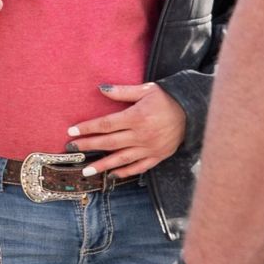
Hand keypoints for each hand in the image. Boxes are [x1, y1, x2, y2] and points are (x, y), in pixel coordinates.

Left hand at [69, 82, 186, 176]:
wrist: (192, 112)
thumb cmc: (166, 99)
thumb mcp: (146, 90)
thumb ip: (122, 91)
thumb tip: (100, 88)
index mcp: (136, 117)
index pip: (106, 124)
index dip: (87, 128)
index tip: (71, 132)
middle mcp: (141, 135)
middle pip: (109, 142)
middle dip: (88, 146)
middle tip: (71, 149)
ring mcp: (149, 148)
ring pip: (121, 159)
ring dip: (102, 165)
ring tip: (85, 171)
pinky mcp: (157, 156)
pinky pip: (138, 167)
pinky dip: (125, 172)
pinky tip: (112, 175)